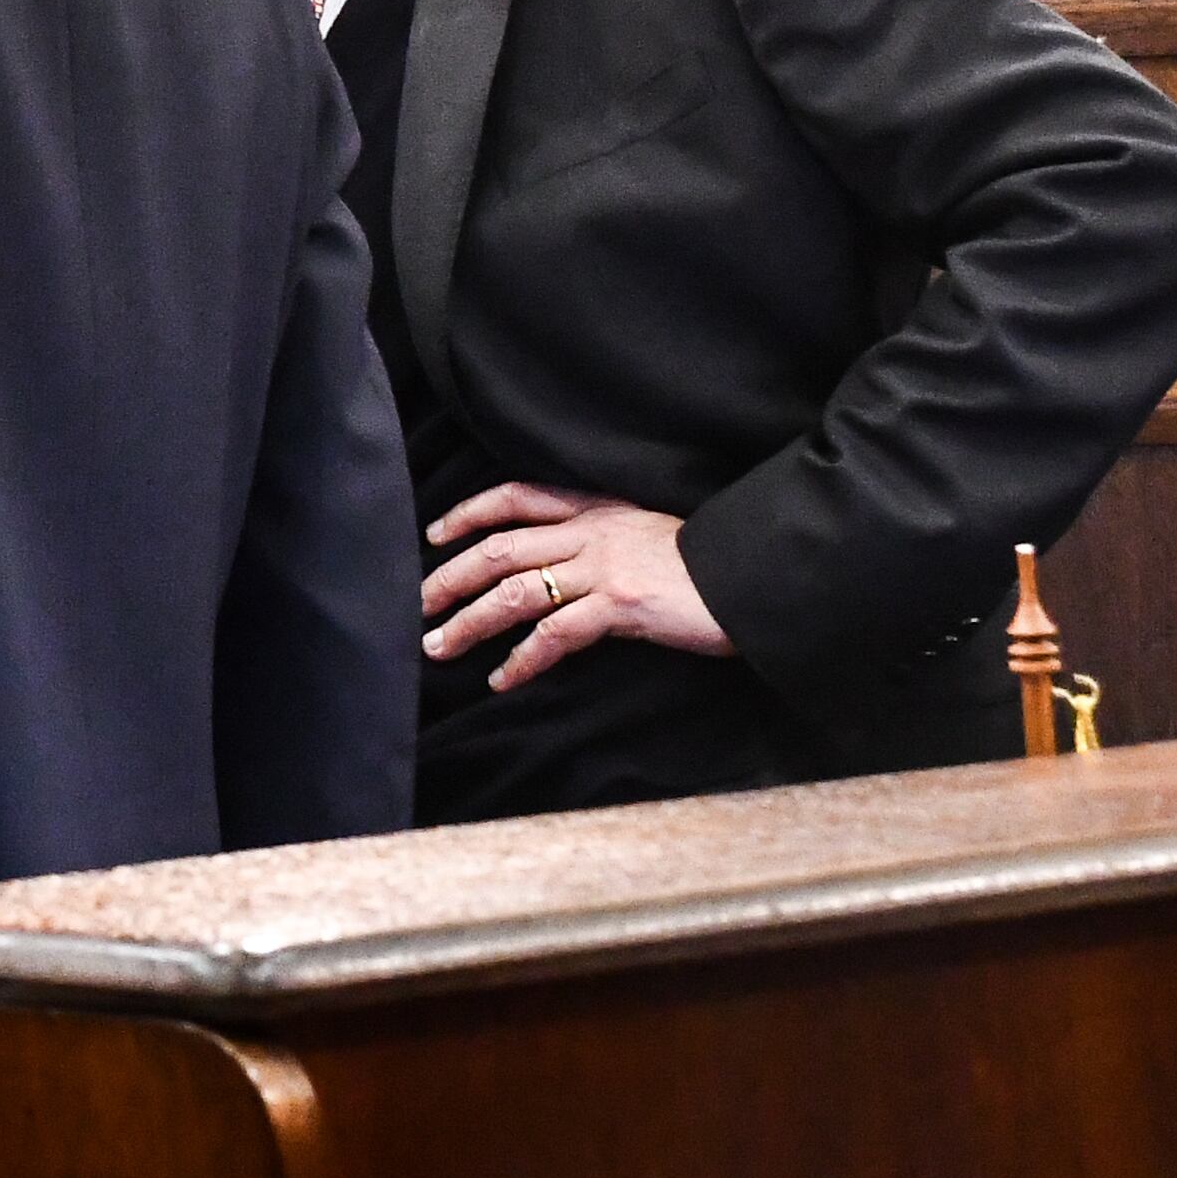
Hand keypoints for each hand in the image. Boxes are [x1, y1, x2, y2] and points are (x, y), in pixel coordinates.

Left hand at [419, 481, 732, 692]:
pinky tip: (502, 679)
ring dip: (470, 622)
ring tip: (439, 647)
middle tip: (418, 604)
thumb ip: (602, 543)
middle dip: (451, 577)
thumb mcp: (646, 537)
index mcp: (596, 510)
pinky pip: (556, 634)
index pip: (518, 498)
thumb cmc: (706, 566)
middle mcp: (592, 532)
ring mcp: (604, 568)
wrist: (758, 577)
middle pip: (500, 549)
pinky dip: (523, 659)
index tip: (435, 533)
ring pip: (515, 591)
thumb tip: (563, 568)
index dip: (471, 512)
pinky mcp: (621, 605)